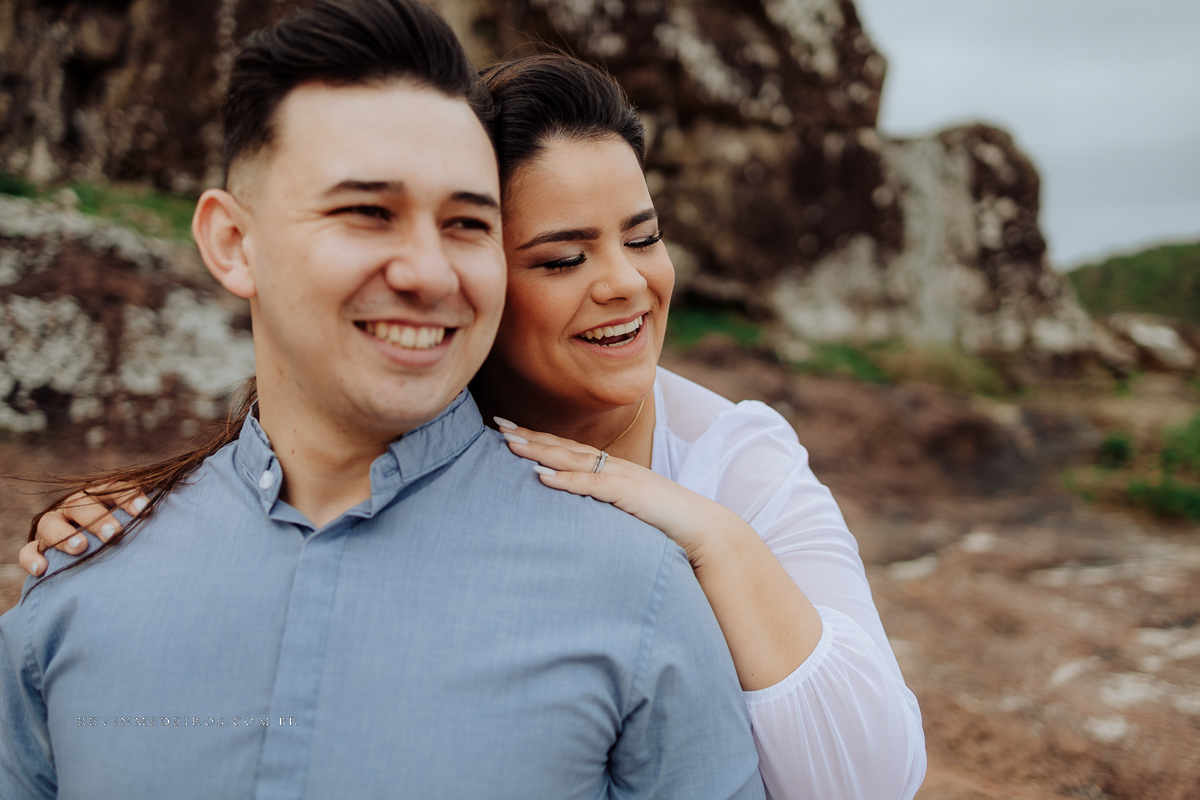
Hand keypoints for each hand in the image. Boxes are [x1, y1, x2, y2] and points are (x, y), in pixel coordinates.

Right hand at [19, 484, 149, 576]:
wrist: (101, 556)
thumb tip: (210, 489)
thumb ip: (162, 507)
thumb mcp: (144, 519)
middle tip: (115, 534)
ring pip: (51, 523)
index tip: (146, 511)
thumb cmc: (133, 534)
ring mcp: (54, 526)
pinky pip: (28, 551)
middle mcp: (76, 507)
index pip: (114, 488)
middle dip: (98, 517)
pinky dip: (32, 558)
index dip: (129, 497)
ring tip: (83, 547)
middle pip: (81, 504)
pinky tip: (44, 569)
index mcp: (103, 494)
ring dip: (65, 534)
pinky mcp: (38, 549)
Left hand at [494, 417, 732, 561]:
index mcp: (611, 470)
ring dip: (540, 450)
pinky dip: (566, 480)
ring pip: (573, 459)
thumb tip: (575, 510)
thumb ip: (602, 506)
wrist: (703, 530)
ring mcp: (621, 478)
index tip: (506, 430)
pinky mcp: (629, 495)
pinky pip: (592, 486)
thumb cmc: (665, 523)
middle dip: (529, 436)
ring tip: (509, 444)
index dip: (537, 438)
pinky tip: (542, 477)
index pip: (567, 449)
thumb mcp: (626, 511)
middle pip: (563, 447)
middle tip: (495, 425)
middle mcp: (613, 467)